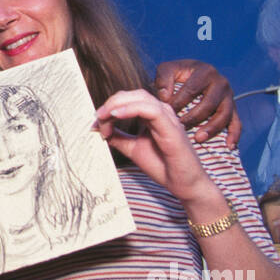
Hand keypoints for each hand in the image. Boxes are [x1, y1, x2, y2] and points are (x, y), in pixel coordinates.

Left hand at [94, 89, 214, 206]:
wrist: (183, 184)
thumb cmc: (163, 166)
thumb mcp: (132, 148)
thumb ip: (117, 137)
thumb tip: (98, 127)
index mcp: (152, 115)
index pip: (129, 99)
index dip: (110, 107)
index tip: (96, 124)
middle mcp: (161, 112)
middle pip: (133, 94)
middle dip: (111, 102)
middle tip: (97, 118)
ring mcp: (168, 118)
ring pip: (141, 97)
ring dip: (118, 104)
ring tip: (103, 117)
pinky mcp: (172, 127)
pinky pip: (151, 110)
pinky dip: (131, 109)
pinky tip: (116, 115)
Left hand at [154, 59, 241, 146]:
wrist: (191, 77)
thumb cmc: (177, 75)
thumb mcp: (167, 70)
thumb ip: (163, 80)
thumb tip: (165, 96)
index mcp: (205, 71)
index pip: (192, 89)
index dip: (179, 102)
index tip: (167, 114)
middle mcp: (221, 82)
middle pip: (209, 103)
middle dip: (193, 118)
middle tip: (179, 128)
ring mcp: (229, 97)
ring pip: (224, 115)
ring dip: (211, 129)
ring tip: (198, 139)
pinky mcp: (233, 109)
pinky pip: (236, 123)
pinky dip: (234, 135)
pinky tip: (229, 146)